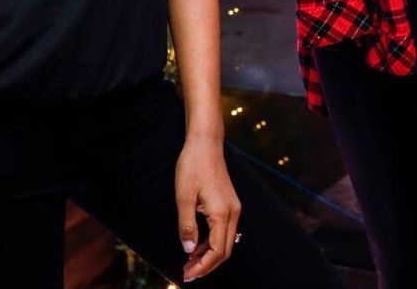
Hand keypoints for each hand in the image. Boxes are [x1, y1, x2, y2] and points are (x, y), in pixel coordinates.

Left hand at [175, 137, 241, 282]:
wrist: (205, 143)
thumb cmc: (193, 166)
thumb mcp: (184, 197)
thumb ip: (187, 226)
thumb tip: (189, 251)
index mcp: (222, 213)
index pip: (217, 251)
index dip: (203, 267)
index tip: (187, 274)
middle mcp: (233, 212)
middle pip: (224, 251)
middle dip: (207, 265)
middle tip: (187, 272)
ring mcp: (233, 207)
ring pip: (225, 241)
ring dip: (209, 255)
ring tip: (189, 262)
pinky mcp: (229, 203)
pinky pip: (224, 230)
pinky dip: (211, 242)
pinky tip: (197, 245)